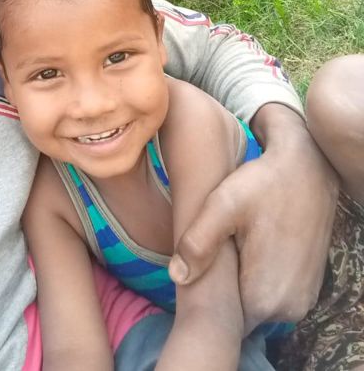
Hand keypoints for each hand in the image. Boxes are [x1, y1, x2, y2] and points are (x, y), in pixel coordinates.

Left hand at [169, 105, 338, 331]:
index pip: (223, 318)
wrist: (307, 166)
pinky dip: (256, 276)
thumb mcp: (223, 206)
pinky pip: (271, 293)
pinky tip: (247, 248)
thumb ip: (198, 242)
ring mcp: (300, 300)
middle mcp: (288, 309)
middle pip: (239, 312)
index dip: (205, 296)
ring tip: (229, 246)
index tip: (197, 266)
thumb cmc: (263, 184)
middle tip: (212, 250)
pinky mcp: (306, 288)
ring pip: (254, 302)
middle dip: (223, 288)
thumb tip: (177, 277)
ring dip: (239, 281)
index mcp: (265, 298)